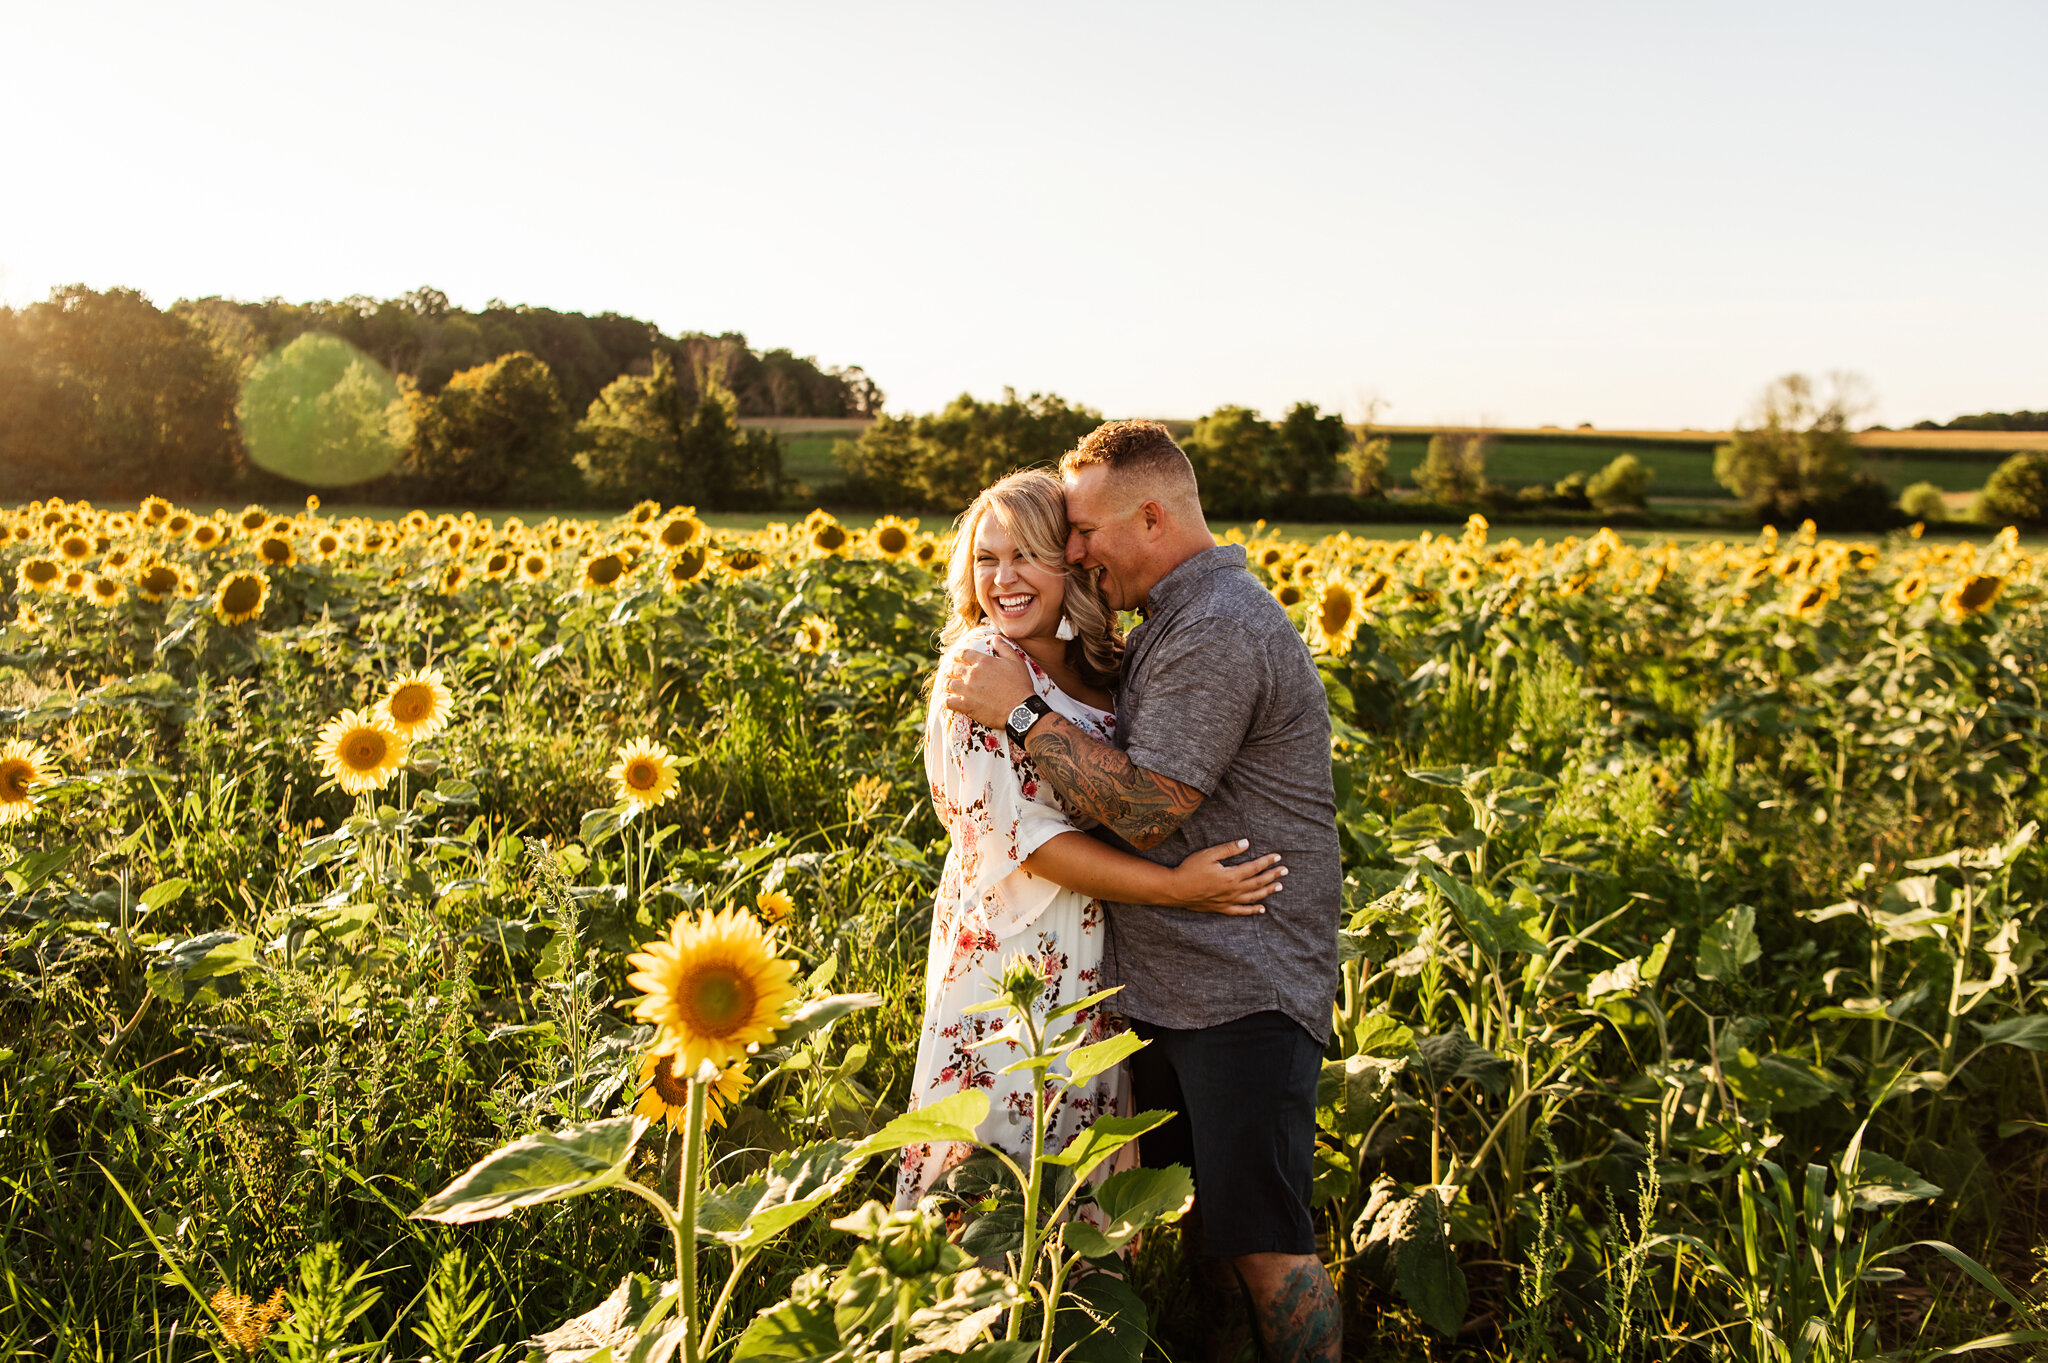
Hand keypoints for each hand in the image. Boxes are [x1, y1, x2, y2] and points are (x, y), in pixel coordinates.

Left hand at [943, 643, 1034, 729]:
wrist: (1020, 710)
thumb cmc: (1020, 685)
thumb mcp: (1016, 662)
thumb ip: (1004, 648)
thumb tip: (995, 638)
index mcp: (983, 662)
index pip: (963, 654)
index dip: (957, 655)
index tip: (956, 657)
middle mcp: (972, 674)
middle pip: (953, 668)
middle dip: (951, 670)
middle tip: (951, 672)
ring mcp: (967, 690)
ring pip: (948, 684)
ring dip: (948, 684)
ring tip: (949, 686)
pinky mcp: (966, 706)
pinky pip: (948, 702)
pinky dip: (947, 700)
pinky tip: (949, 700)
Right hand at [1168, 839, 1284, 915]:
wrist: (1175, 889)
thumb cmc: (1190, 869)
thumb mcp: (1209, 854)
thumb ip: (1229, 849)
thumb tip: (1246, 843)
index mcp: (1231, 876)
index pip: (1255, 867)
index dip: (1267, 862)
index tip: (1278, 857)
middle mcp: (1233, 890)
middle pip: (1258, 882)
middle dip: (1272, 876)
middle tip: (1285, 871)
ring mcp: (1228, 901)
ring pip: (1253, 897)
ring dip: (1267, 891)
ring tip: (1279, 887)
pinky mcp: (1221, 908)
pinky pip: (1241, 911)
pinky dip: (1252, 910)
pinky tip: (1262, 909)